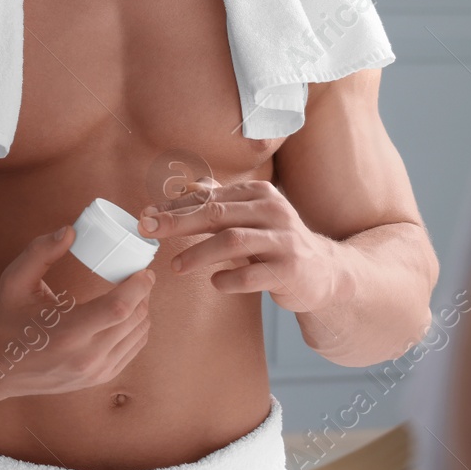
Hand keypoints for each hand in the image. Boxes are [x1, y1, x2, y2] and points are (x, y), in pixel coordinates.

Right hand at [0, 225, 155, 400]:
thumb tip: (70, 231)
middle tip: (140, 274)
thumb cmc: (9, 319)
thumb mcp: (15, 281)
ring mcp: (95, 372)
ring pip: (139, 334)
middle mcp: (86, 357)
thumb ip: (40, 252)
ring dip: (143, 308)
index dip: (138, 286)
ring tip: (134, 291)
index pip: (118, 308)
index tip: (143, 269)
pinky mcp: (101, 378)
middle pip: (134, 319)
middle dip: (143, 292)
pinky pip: (134, 348)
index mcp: (67, 332)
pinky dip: (137, 327)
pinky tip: (129, 312)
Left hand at [138, 180, 348, 314]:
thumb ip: (222, 202)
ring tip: (176, 266)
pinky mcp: (290, 269)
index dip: (175, 207)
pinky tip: (215, 283)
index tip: (146, 216)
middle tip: (149, 232)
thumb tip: (186, 187)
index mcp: (260, 195)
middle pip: (218, 213)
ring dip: (199, 253)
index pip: (210, 197)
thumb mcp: (253, 217)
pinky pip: (251, 274)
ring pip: (233, 241)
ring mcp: (283, 240)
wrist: (324, 273)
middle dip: (179, 222)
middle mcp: (273, 211)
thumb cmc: (278, 243)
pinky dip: (228, 279)